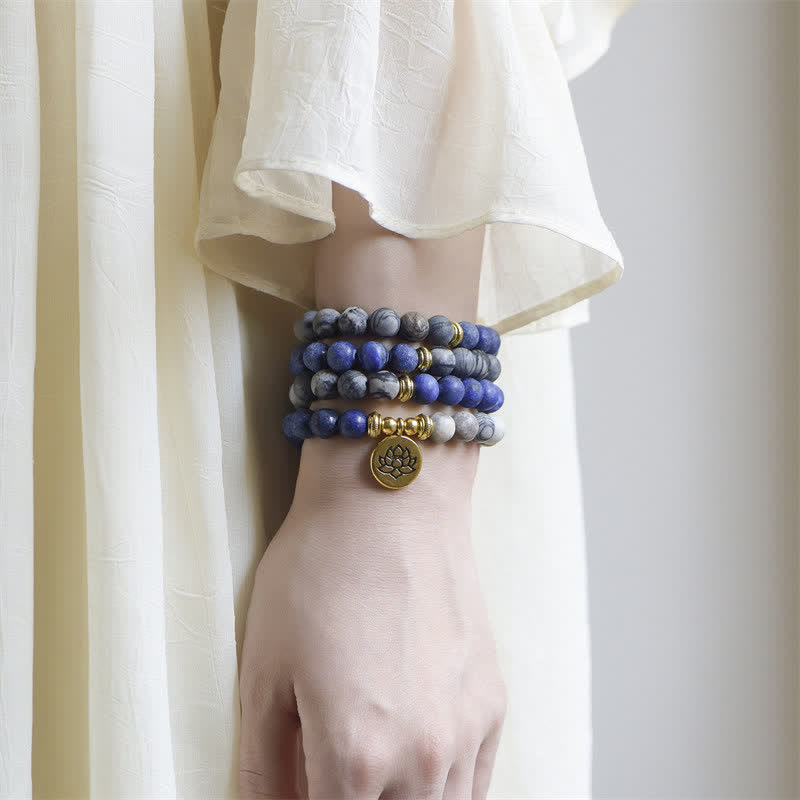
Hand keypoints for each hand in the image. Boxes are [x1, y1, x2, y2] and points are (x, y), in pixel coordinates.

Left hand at [238, 438, 506, 798]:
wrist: (392, 502)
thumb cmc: (321, 572)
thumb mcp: (264, 670)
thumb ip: (264, 765)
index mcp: (354, 757)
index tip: (301, 793)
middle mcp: (420, 759)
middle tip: (332, 781)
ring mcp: (465, 732)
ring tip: (373, 784)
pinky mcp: (492, 703)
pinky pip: (476, 784)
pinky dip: (445, 795)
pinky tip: (418, 771)